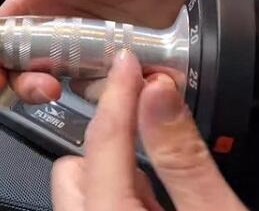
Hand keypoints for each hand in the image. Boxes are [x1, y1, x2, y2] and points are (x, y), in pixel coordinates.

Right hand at [0, 0, 205, 102]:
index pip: (2, 31)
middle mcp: (59, 25)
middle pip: (23, 66)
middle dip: (23, 84)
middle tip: (43, 89)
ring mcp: (88, 46)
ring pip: (58, 82)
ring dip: (61, 94)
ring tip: (83, 87)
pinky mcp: (119, 61)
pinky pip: (101, 88)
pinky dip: (105, 95)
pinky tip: (121, 86)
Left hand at [52, 51, 246, 210]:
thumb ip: (184, 158)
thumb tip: (160, 94)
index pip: (102, 140)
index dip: (119, 94)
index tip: (129, 63)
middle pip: (74, 167)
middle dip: (108, 147)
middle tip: (153, 132)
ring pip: (83, 192)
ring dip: (114, 177)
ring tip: (165, 186)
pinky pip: (97, 209)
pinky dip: (120, 201)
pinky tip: (159, 206)